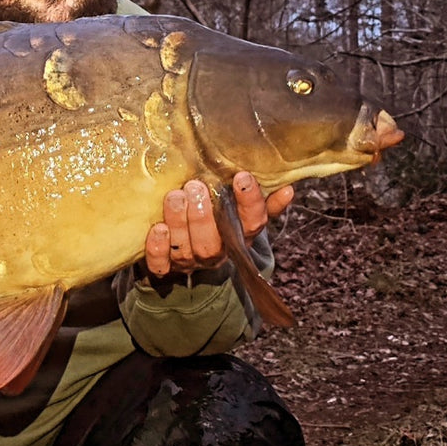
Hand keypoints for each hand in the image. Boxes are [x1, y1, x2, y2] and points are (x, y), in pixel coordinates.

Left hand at [144, 172, 292, 277]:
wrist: (180, 250)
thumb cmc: (215, 219)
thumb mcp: (239, 210)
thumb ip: (262, 202)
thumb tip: (288, 188)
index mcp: (238, 238)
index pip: (251, 224)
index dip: (249, 203)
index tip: (242, 177)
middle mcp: (214, 254)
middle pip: (212, 244)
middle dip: (204, 216)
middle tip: (195, 186)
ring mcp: (187, 263)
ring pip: (185, 251)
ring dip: (180, 223)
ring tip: (175, 196)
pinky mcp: (162, 268)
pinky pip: (159, 266)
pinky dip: (158, 248)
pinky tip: (158, 228)